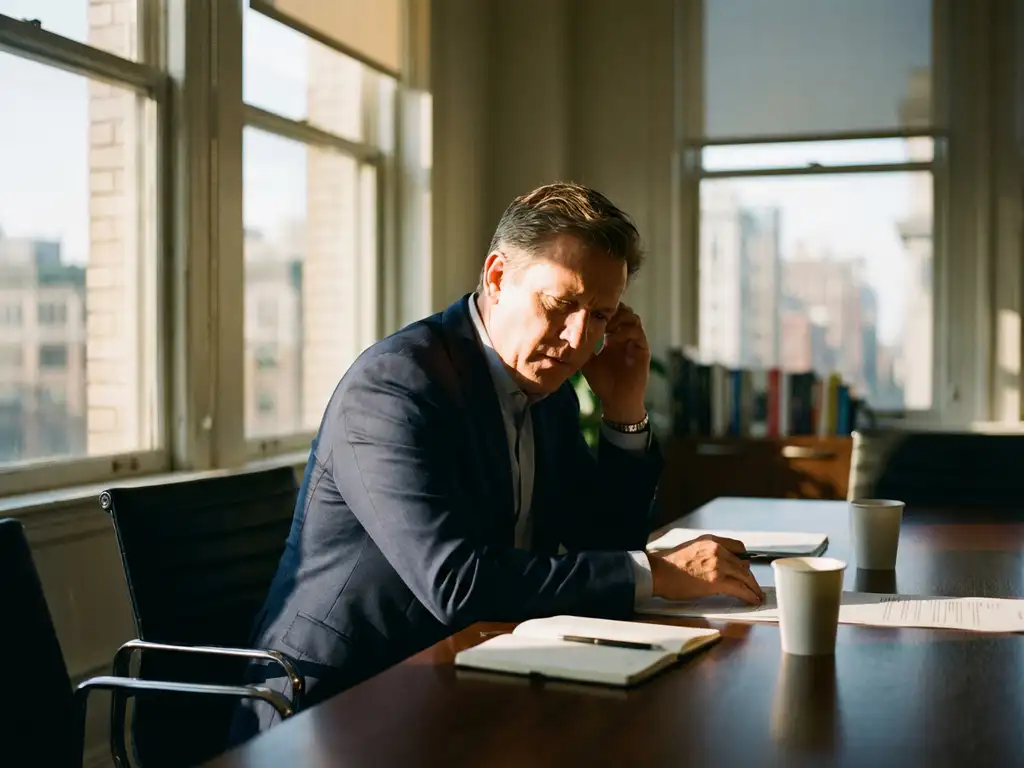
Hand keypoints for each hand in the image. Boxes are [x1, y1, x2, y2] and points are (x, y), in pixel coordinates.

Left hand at [581, 304, 650, 423]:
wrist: (617, 400)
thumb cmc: (602, 381)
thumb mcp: (586, 360)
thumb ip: (580, 346)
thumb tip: (561, 335)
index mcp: (613, 335)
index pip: (611, 312)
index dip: (601, 309)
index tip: (587, 312)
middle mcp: (625, 335)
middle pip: (623, 310)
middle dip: (610, 310)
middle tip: (596, 316)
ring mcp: (635, 341)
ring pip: (632, 317)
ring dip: (618, 318)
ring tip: (604, 326)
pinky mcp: (643, 349)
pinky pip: (637, 332)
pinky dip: (624, 331)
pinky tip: (610, 339)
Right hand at [649, 535, 764, 604]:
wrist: (657, 571)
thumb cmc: (667, 565)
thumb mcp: (690, 550)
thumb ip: (705, 554)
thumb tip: (712, 566)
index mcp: (710, 541)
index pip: (738, 547)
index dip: (744, 560)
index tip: (746, 568)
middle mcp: (717, 550)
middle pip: (744, 564)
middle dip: (750, 577)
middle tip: (753, 585)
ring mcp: (718, 564)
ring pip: (745, 576)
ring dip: (753, 587)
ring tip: (757, 595)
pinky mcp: (717, 581)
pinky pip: (740, 589)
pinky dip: (749, 595)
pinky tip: (752, 600)